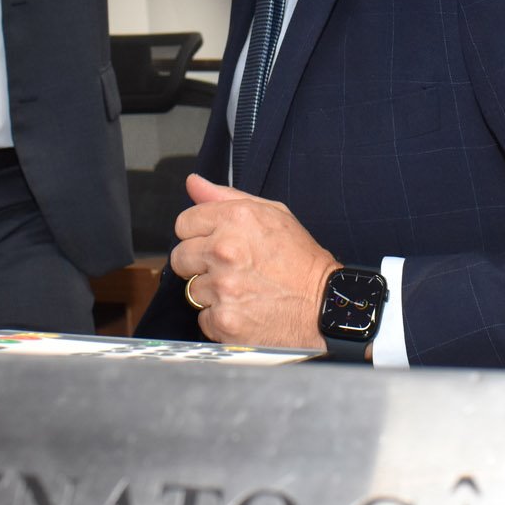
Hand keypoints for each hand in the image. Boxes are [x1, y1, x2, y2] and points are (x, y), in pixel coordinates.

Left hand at [169, 173, 339, 349]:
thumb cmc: (301, 260)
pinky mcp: (224, 320)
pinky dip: (221, 318)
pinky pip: (203, 318)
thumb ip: (227, 197)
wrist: (324, 306)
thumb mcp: (273, 214)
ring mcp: (223, 288)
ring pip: (192, 290)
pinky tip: (245, 310)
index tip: (215, 243)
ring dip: (212, 293)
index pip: (184, 223)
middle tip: (229, 269)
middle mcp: (224, 251)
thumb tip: (193, 184)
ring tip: (243, 290)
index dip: (199, 234)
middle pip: (180, 256)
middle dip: (199, 264)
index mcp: (236, 219)